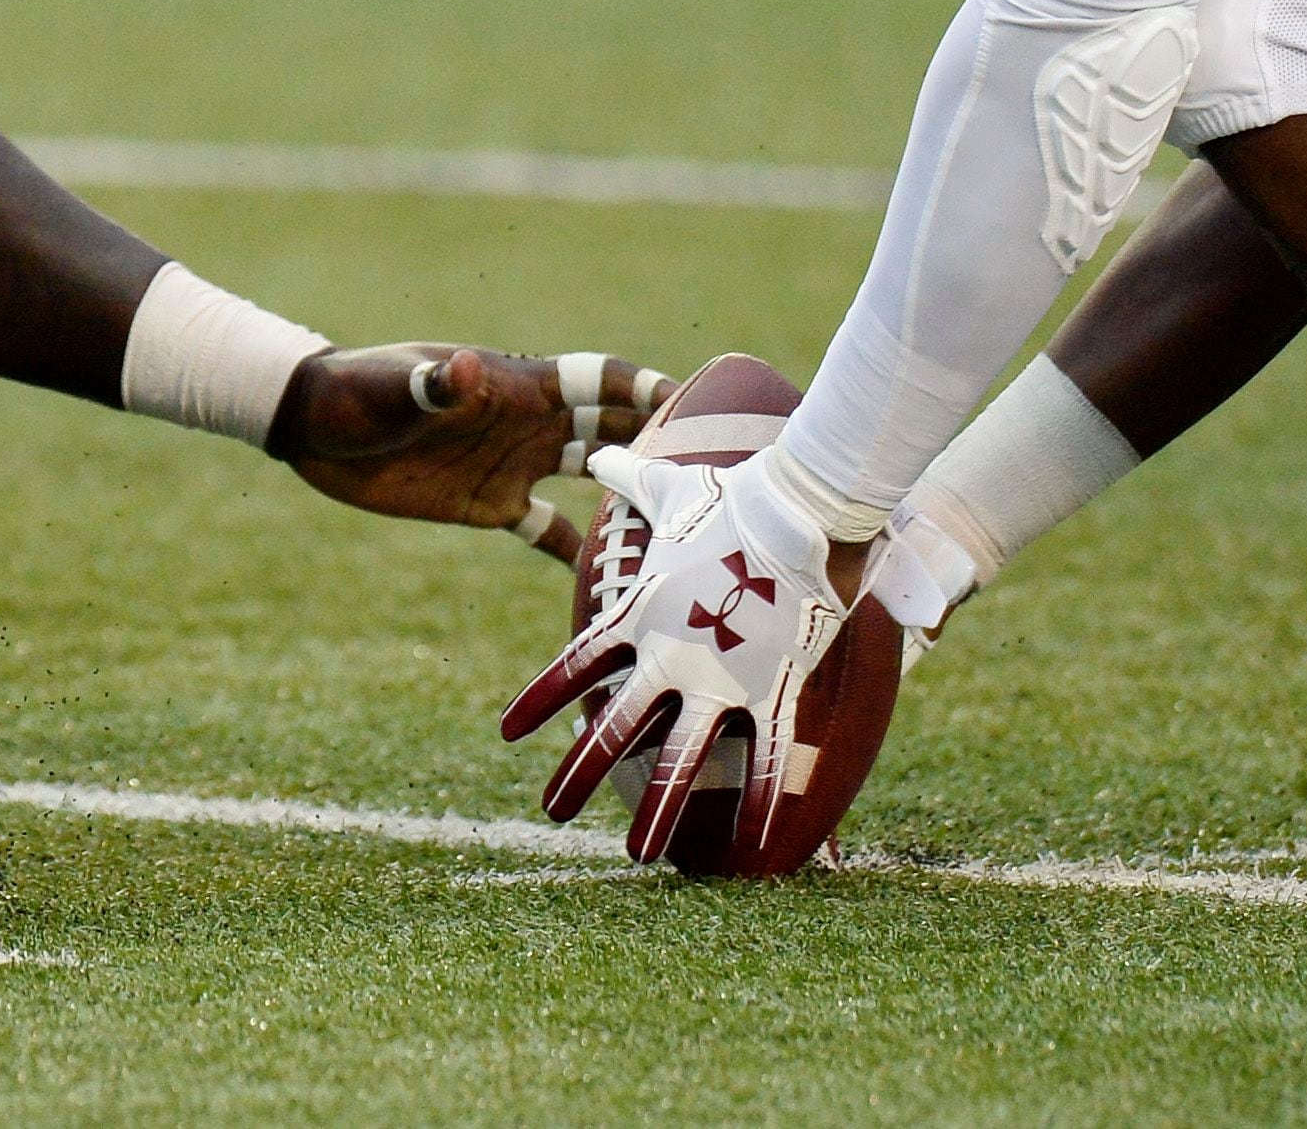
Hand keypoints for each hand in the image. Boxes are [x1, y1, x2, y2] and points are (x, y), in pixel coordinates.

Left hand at [276, 344, 663, 563]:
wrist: (313, 425)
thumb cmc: (355, 391)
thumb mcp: (394, 388)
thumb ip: (431, 384)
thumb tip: (458, 369)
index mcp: (516, 385)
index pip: (599, 381)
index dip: (647, 390)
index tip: (701, 407)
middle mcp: (528, 423)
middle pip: (614, 429)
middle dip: (666, 444)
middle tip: (725, 479)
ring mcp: (513, 463)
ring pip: (594, 480)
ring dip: (635, 499)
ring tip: (688, 537)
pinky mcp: (490, 504)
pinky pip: (548, 531)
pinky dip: (579, 552)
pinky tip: (617, 588)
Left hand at [497, 449, 858, 861]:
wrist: (798, 508)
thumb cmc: (734, 495)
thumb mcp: (667, 488)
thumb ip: (627, 478)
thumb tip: (599, 450)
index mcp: (639, 617)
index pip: (574, 667)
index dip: (540, 700)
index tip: (507, 733)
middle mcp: (668, 658)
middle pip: (612, 729)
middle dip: (578, 774)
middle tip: (550, 812)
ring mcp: (718, 681)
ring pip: (680, 762)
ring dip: (656, 812)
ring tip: (634, 856)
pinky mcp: (772, 692)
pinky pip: (767, 761)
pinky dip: (760, 805)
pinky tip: (753, 851)